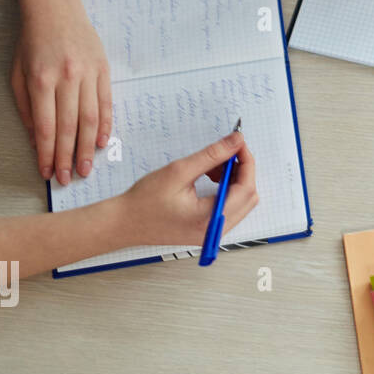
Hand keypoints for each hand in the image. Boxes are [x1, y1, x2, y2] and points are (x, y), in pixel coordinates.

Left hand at [11, 0, 112, 184]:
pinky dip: (105, 124)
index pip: (44, 126)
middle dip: (67, 156)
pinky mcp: (103, 70)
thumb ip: (25, 105)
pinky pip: (105, 102)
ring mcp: (88, 74)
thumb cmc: (33, 40)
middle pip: (68, 127)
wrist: (56, 7)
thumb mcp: (17, 71)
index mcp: (41, 80)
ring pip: (89, 118)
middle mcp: (66, 79)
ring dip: (87, 147)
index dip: (46, 152)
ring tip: (87, 168)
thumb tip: (35, 136)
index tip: (47, 171)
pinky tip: (102, 142)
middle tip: (68, 178)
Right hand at [119, 130, 257, 247]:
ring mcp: (213, 233)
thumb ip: (212, 155)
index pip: (246, 188)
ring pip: (241, 201)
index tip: (238, 143)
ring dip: (233, 179)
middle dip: (242, 170)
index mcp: (210, 218)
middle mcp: (216, 230)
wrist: (124, 223)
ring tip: (212, 166)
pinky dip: (226, 189)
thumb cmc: (144, 201)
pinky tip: (210, 177)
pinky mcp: (208, 230)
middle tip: (227, 152)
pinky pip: (229, 207)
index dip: (247, 162)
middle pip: (249, 196)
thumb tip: (236, 141)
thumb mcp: (179, 171)